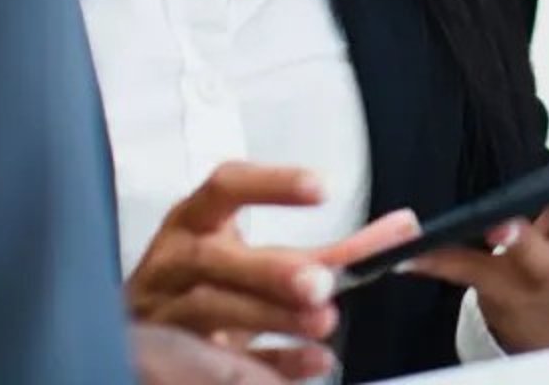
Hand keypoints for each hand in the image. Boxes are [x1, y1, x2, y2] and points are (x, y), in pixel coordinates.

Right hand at [125, 162, 419, 378]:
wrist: (145, 337)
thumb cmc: (211, 285)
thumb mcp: (260, 259)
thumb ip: (329, 251)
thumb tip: (403, 230)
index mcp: (193, 221)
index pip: (225, 186)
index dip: (270, 184)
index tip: (322, 188)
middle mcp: (173, 262)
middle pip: (214, 261)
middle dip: (270, 270)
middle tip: (322, 281)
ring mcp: (165, 313)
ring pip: (212, 311)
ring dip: (271, 317)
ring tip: (324, 321)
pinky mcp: (167, 360)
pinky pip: (218, 364)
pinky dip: (268, 364)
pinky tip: (312, 362)